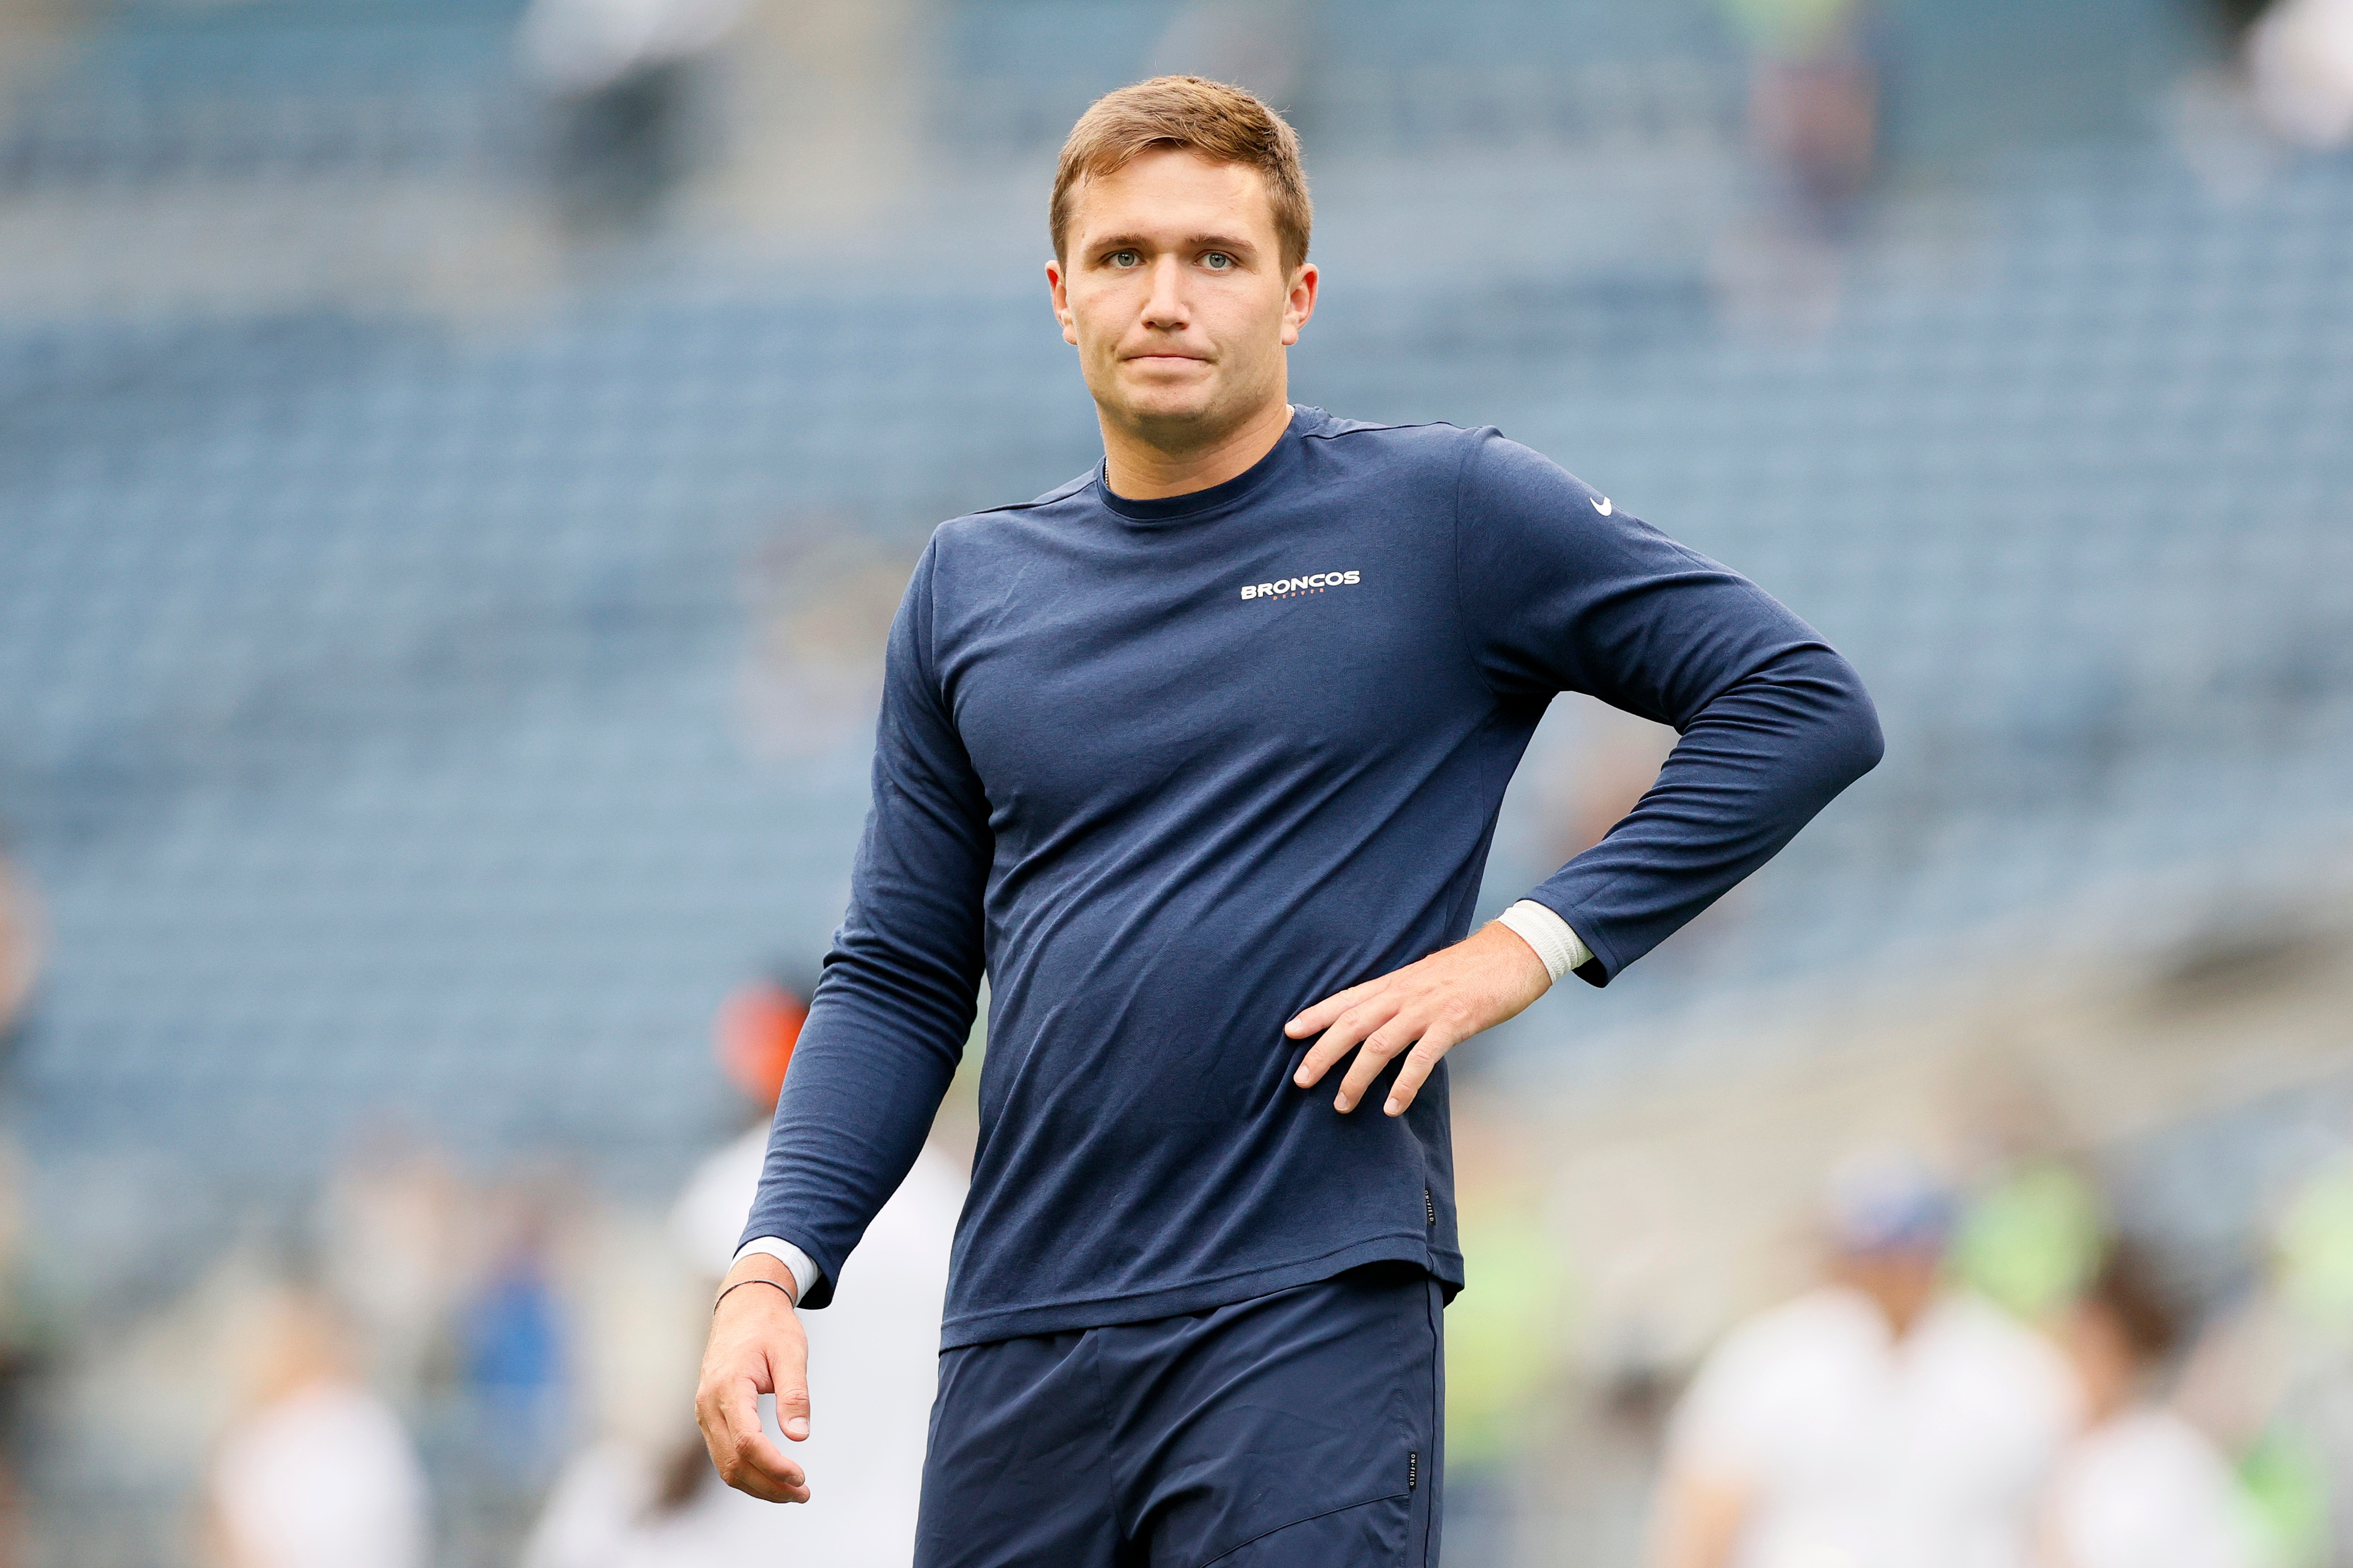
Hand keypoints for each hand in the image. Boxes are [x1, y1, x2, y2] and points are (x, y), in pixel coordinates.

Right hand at [695, 1257, 812, 1502]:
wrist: (743, 1306)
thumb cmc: (769, 1327)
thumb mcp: (791, 1353)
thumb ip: (794, 1394)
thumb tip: (799, 1436)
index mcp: (728, 1386)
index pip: (747, 1441)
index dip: (774, 1466)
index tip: (801, 1477)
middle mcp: (709, 1404)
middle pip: (732, 1462)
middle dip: (768, 1485)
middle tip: (802, 1494)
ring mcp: (705, 1412)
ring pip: (724, 1464)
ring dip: (757, 1484)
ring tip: (792, 1492)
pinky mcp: (710, 1416)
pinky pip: (723, 1454)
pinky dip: (746, 1471)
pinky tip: (772, 1476)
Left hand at [1286, 922, 1550, 1115]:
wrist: (1513, 952)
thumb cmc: (1470, 969)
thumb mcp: (1426, 978)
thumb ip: (1401, 999)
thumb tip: (1380, 1023)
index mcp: (1395, 983)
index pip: (1347, 999)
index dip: (1316, 1014)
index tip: (1290, 1031)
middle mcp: (1403, 994)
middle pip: (1351, 1023)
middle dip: (1322, 1052)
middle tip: (1300, 1080)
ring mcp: (1427, 1009)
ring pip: (1379, 1044)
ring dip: (1356, 1077)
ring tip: (1341, 1105)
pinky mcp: (1454, 1023)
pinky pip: (1421, 1058)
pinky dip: (1404, 1084)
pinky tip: (1392, 1107)